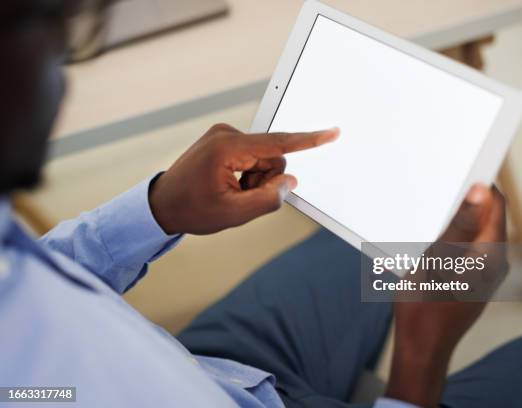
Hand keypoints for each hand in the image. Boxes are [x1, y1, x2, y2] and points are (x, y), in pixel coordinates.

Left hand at [149, 123, 338, 234]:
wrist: (162, 205)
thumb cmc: (191, 209)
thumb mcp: (234, 214)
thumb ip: (268, 199)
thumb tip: (289, 182)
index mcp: (227, 148)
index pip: (278, 144)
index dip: (309, 141)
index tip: (332, 132)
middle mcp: (226, 134)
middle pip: (272, 156)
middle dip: (265, 180)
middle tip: (241, 196)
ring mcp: (224, 136)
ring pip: (264, 158)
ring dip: (255, 179)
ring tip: (231, 192)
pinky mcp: (223, 141)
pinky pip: (252, 157)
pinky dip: (247, 174)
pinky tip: (227, 185)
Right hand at [385, 185, 505, 407]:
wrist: (421, 348)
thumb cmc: (424, 306)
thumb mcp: (436, 261)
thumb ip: (459, 226)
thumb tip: (480, 192)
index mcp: (490, 254)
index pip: (495, 203)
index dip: (479, 184)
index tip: (454, 171)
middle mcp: (493, 262)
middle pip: (485, 217)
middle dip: (462, 202)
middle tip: (434, 194)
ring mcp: (484, 273)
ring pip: (473, 233)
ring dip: (453, 222)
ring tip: (427, 219)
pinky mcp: (472, 281)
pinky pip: (466, 249)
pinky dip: (450, 240)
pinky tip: (427, 244)